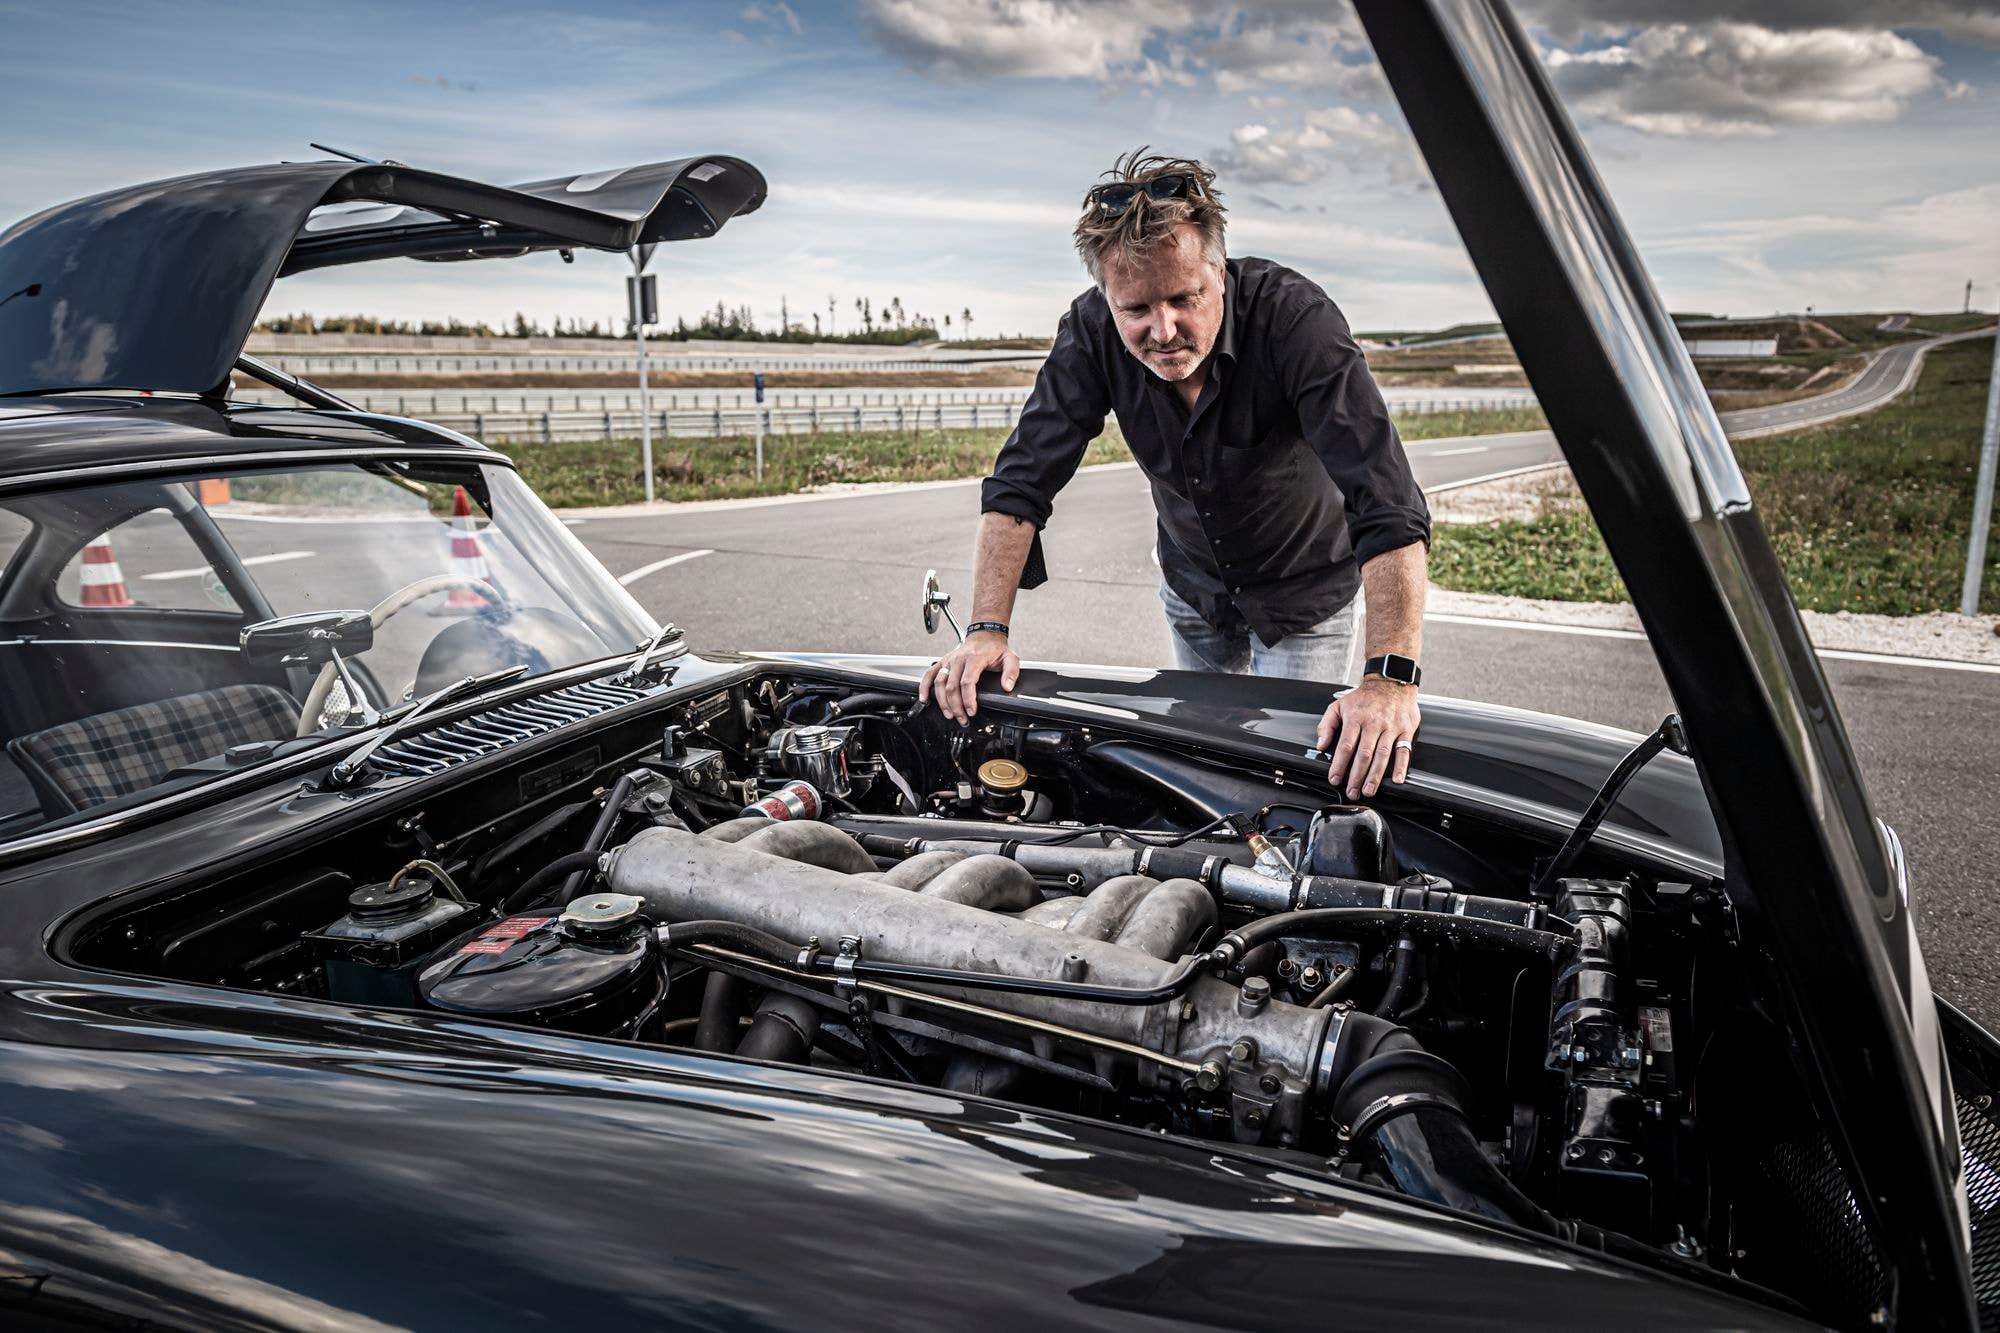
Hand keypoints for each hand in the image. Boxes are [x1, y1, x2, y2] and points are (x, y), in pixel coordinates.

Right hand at [918, 630, 1019, 722]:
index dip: (968, 699)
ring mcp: (949, 661)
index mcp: (974, 658)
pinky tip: (924, 699)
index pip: (967, 682)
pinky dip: (924, 687)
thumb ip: (1011, 672)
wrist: (984, 635)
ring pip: (939, 683)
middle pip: (952, 686)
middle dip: (956, 706)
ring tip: (949, 714)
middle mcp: (959, 659)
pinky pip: (929, 674)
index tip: (971, 711)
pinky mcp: (942, 662)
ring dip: (942, 701)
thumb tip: (1007, 686)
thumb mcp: (1010, 658)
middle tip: (962, 719)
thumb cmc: (995, 648)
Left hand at [1315, 678, 1420, 798]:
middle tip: (1352, 791)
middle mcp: (1374, 723)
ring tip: (1368, 790)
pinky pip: (1403, 750)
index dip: (1339, 764)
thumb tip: (1321, 744)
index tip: (1334, 778)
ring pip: (1382, 755)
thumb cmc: (1365, 697)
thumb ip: (1326, 725)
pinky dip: (1401, 766)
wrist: (1391, 681)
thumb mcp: (1339, 705)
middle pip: (1364, 754)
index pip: (1345, 746)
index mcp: (1355, 718)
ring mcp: (1391, 727)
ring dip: (1375, 775)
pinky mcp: (1406, 730)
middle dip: (1356, 776)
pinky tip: (1397, 779)